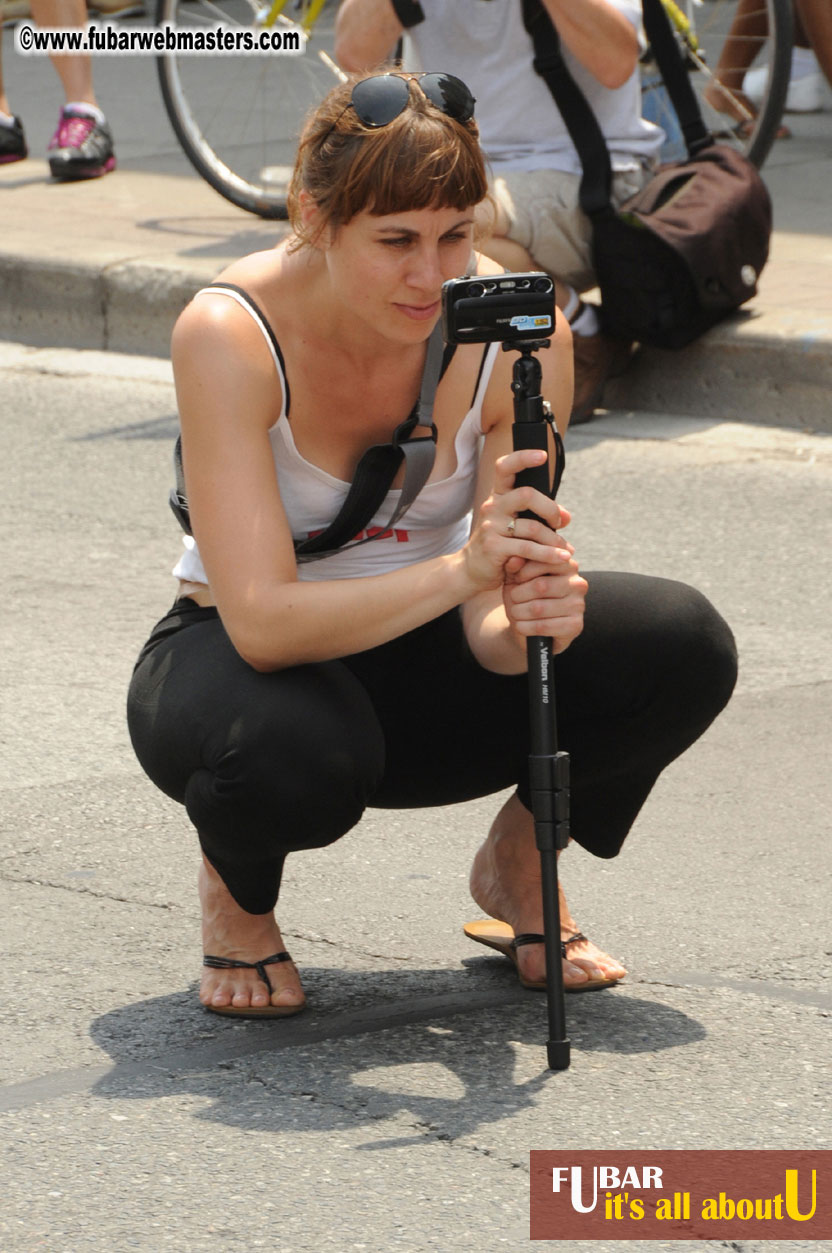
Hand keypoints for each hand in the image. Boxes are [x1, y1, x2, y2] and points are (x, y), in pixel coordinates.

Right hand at [463, 450, 569, 591]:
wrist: (472, 570)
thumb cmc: (500, 545)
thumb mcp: (518, 527)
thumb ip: (541, 518)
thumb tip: (567, 517)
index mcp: (499, 496)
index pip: (505, 467)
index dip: (523, 458)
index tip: (542, 455)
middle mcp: (492, 507)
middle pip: (526, 494)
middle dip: (550, 508)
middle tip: (559, 522)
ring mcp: (491, 527)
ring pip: (532, 527)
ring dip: (553, 540)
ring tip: (565, 551)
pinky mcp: (493, 547)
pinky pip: (528, 548)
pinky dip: (548, 554)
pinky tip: (561, 558)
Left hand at [502, 527, 587, 655]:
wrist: (530, 624)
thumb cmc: (524, 595)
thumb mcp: (516, 577)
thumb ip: (515, 565)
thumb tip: (514, 558)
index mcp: (567, 565)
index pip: (544, 562)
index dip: (523, 571)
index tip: (515, 579)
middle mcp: (577, 583)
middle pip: (540, 586)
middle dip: (518, 594)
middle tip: (512, 598)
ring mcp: (578, 605)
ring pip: (538, 608)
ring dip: (519, 612)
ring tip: (514, 612)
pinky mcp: (575, 625)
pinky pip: (543, 626)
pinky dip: (525, 627)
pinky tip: (520, 626)